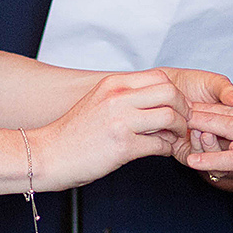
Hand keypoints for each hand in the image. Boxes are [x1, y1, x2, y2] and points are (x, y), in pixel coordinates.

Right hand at [34, 70, 189, 188]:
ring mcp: (121, 122)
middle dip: (183, 109)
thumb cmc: (74, 133)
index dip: (175, 93)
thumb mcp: (99, 102)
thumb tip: (156, 99)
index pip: (160, 77)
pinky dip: (167, 149)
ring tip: (173, 137)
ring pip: (170, 117)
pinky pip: (160, 144)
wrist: (49, 155)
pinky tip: (162, 150)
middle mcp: (118, 98)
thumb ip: (126, 96)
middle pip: (170, 93)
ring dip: (178, 130)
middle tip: (182, 122)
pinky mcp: (123, 146)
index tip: (176, 107)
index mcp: (113, 84)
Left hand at [152, 69, 232, 194]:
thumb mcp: (214, 83)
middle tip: (231, 142)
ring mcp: (202, 146)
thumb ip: (227, 92)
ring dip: (211, 147)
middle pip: (231, 153)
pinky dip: (196, 146)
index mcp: (232, 124)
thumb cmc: (193, 82)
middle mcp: (220, 138)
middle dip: (232, 150)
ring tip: (206, 133)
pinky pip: (193, 156)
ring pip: (213, 158)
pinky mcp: (185, 151)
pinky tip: (194, 132)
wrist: (167, 83)